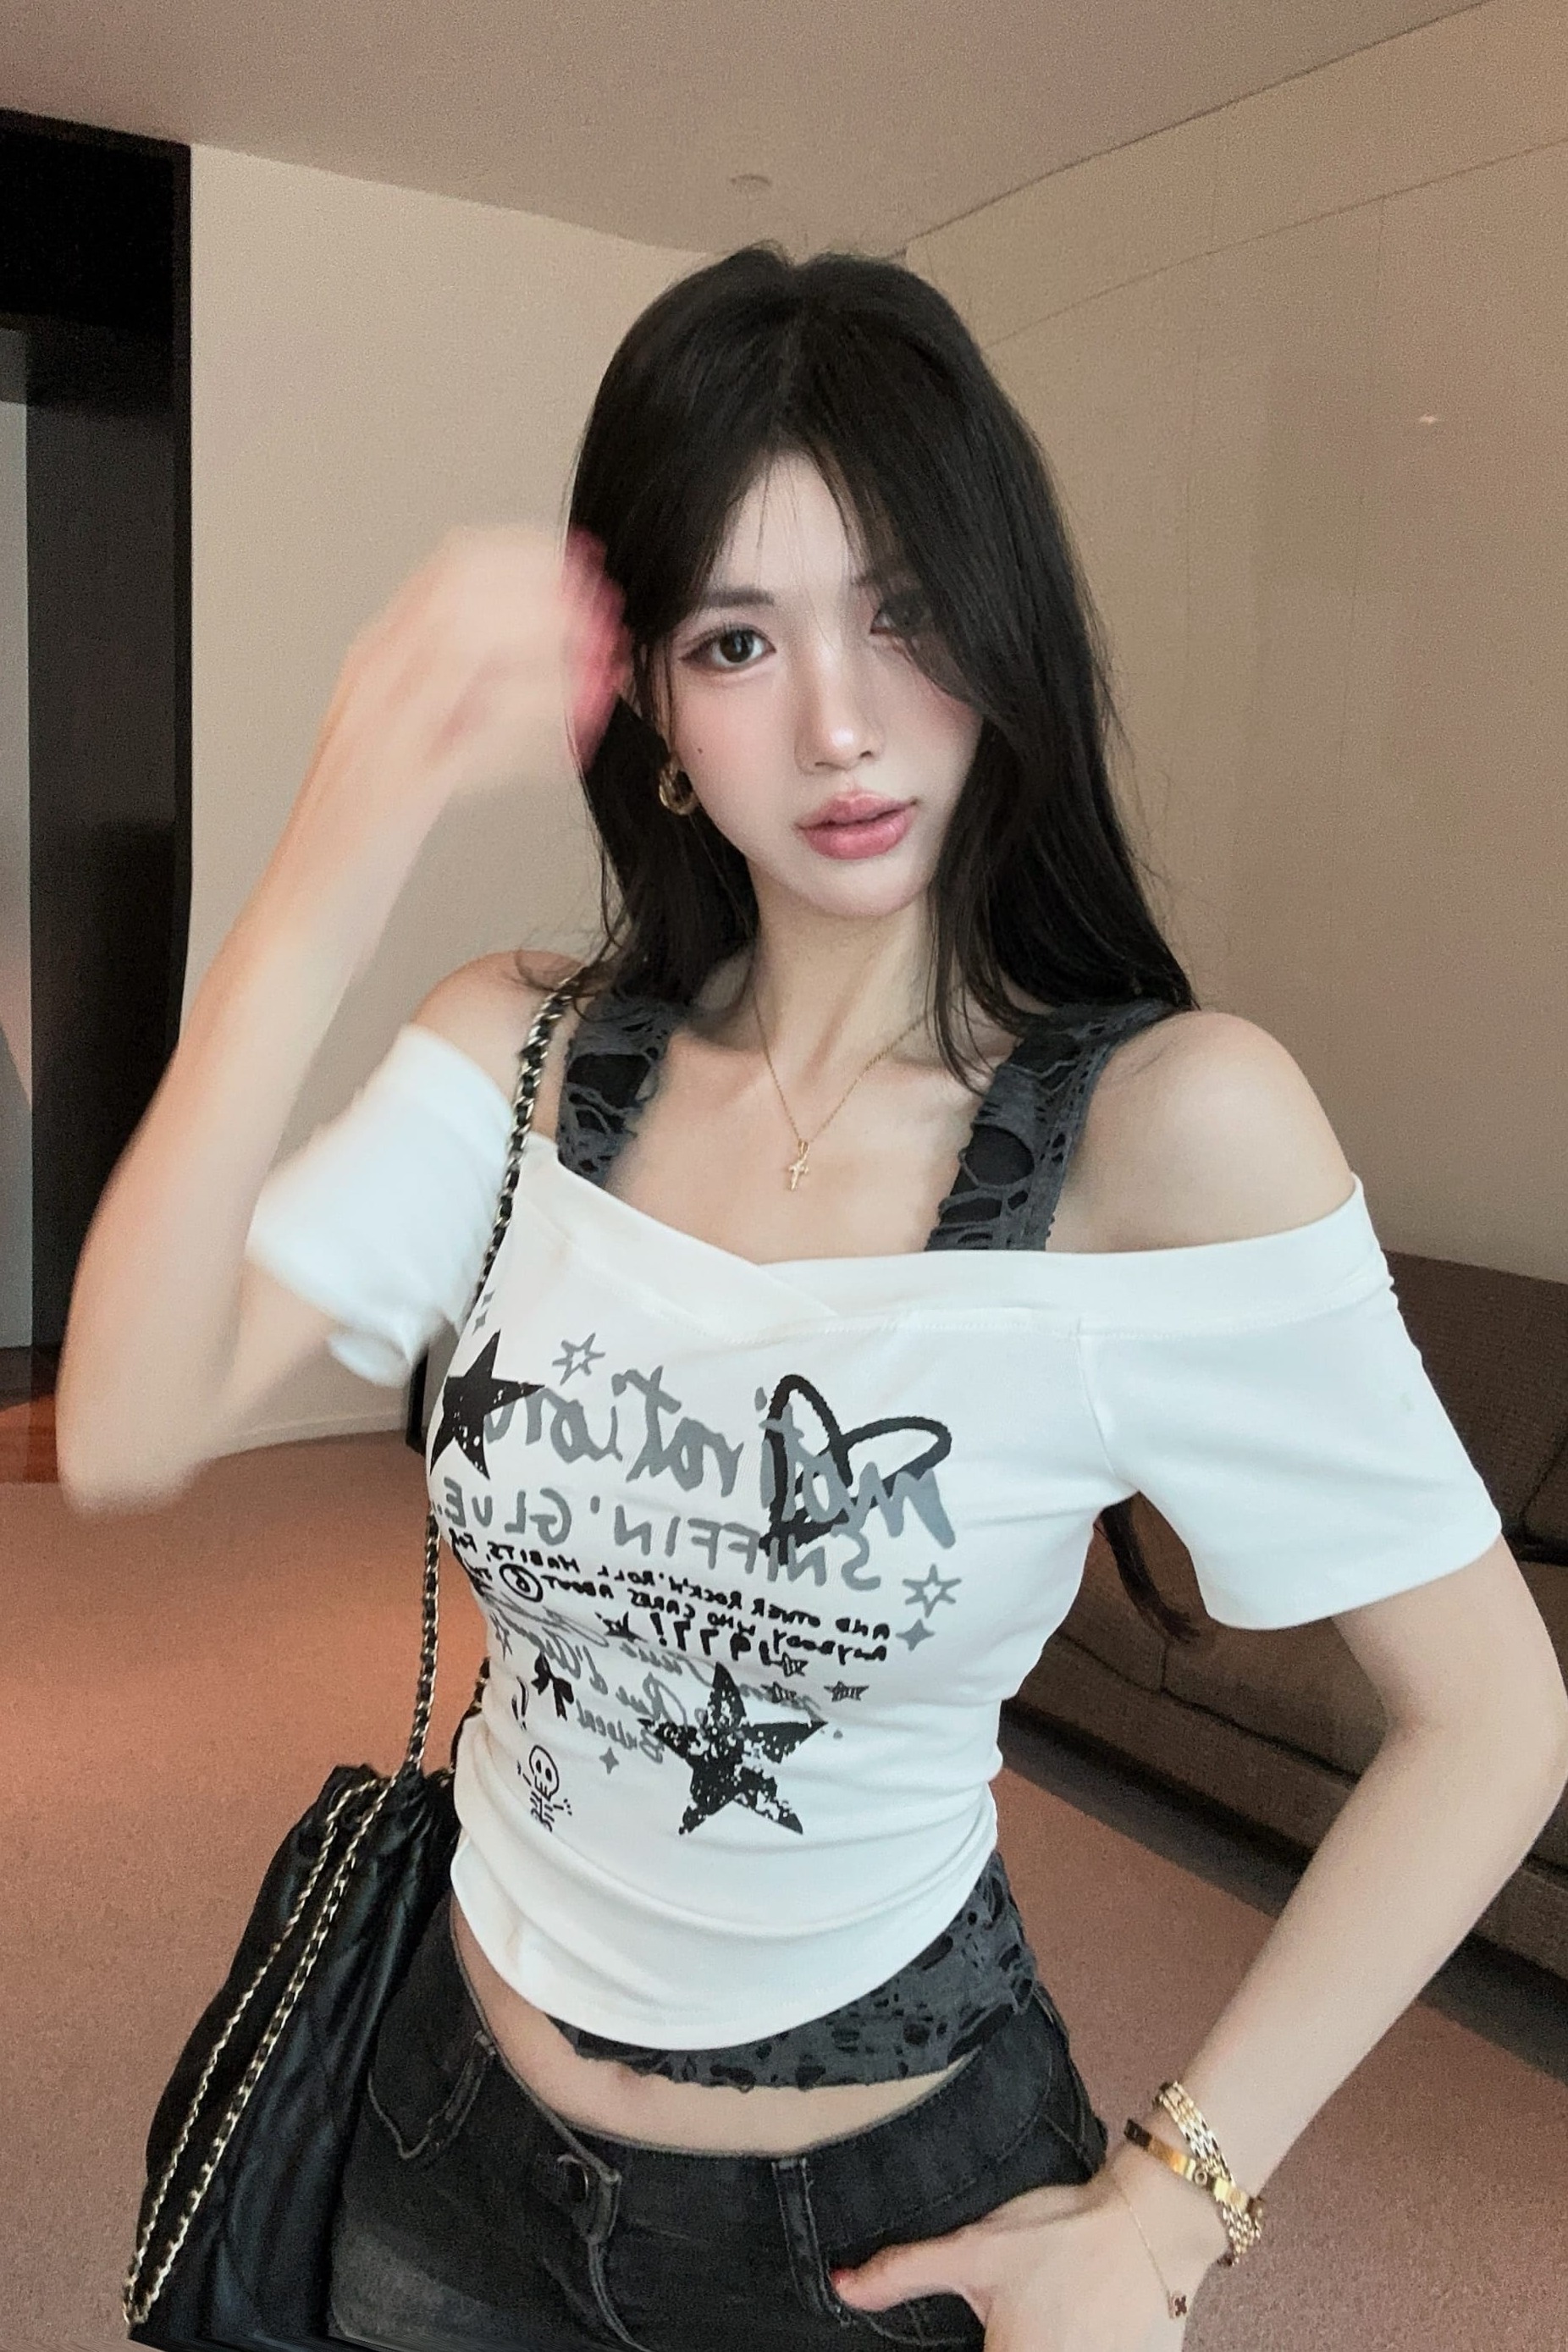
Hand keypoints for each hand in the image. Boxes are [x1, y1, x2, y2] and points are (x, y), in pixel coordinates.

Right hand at [281, 523, 629, 860]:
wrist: (305, 918)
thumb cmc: (365, 839)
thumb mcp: (408, 742)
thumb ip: (457, 693)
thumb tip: (538, 652)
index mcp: (375, 662)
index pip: (449, 570)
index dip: (527, 558)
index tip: (587, 569)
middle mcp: (371, 686)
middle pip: (461, 598)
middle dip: (546, 601)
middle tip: (607, 622)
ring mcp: (378, 735)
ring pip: (465, 657)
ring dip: (548, 661)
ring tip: (604, 679)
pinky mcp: (394, 793)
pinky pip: (474, 744)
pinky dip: (533, 739)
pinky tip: (572, 751)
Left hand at [830, 2170, 1194, 2351]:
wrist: (1154, 2224)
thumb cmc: (1063, 2233)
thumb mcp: (976, 2248)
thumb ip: (904, 2273)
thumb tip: (840, 2286)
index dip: (974, 2350)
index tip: (985, 2332)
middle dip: (1006, 2344)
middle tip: (1011, 2321)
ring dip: (1039, 2343)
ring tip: (1041, 2320)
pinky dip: (1070, 2345)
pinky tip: (1065, 2329)